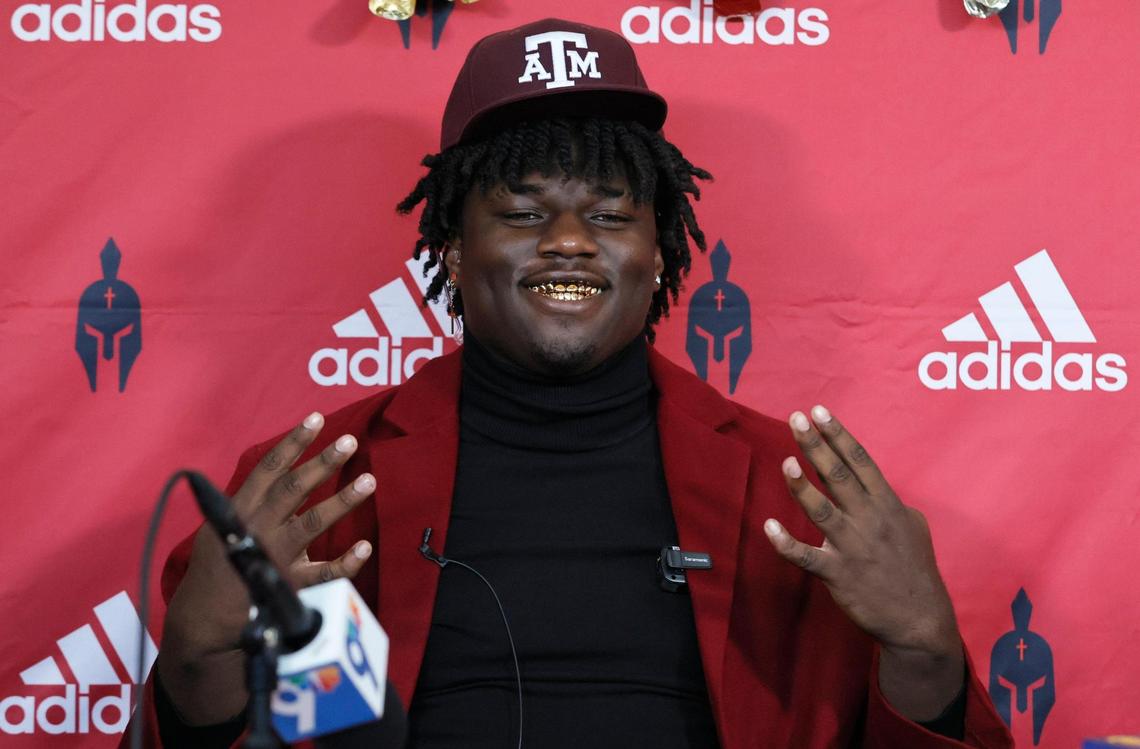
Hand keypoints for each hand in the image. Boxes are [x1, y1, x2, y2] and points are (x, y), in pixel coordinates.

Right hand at [157, 412, 375, 724]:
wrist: (202, 620)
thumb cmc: (216, 568)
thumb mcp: (224, 527)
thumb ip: (254, 503)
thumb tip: (282, 473)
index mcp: (239, 510)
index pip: (268, 469)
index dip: (293, 442)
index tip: (316, 418)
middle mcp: (257, 528)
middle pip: (293, 489)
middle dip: (322, 463)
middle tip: (349, 441)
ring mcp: (274, 557)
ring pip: (312, 524)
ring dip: (342, 501)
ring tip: (369, 481)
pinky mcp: (288, 588)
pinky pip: (322, 575)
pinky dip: (344, 562)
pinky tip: (365, 548)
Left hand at [763, 405, 964, 720]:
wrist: (920, 620)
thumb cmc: (916, 571)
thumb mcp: (915, 527)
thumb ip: (893, 503)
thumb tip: (879, 489)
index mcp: (887, 504)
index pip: (861, 461)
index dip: (838, 434)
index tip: (819, 411)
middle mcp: (870, 520)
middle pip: (839, 475)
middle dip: (816, 445)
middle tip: (796, 419)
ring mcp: (853, 547)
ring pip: (823, 510)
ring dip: (802, 486)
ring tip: (787, 461)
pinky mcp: (839, 574)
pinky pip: (807, 557)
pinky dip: (786, 543)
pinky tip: (769, 527)